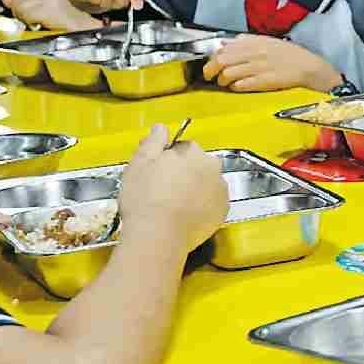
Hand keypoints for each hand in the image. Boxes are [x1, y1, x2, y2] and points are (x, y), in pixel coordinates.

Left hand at [1, 0, 99, 30]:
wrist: (94, 27)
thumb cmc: (81, 19)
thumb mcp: (61, 4)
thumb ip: (37, 0)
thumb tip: (11, 2)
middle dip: (16, 7)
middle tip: (24, 16)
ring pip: (20, 4)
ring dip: (22, 16)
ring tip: (33, 22)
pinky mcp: (49, 10)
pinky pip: (26, 14)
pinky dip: (28, 21)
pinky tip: (38, 25)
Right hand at [115, 125, 223, 255]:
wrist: (158, 235)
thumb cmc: (145, 199)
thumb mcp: (140, 163)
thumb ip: (153, 142)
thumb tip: (161, 128)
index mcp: (193, 153)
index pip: (183, 148)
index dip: (168, 159)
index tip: (157, 171)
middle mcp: (212, 169)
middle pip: (198, 164)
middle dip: (184, 172)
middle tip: (163, 188)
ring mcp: (220, 191)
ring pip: (206, 184)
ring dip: (195, 189)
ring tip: (172, 203)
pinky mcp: (223, 212)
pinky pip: (212, 203)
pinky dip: (202, 206)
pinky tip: (185, 213)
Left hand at [201, 35, 339, 92]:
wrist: (310, 67)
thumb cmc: (290, 56)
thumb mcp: (268, 42)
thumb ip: (246, 41)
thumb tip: (225, 43)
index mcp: (254, 42)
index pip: (223, 48)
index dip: (212, 58)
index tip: (211, 64)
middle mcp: (254, 53)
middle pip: (221, 60)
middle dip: (211, 70)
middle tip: (211, 76)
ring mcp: (259, 67)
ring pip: (228, 73)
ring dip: (223, 80)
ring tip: (226, 83)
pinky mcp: (265, 81)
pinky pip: (242, 85)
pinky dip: (236, 87)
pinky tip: (238, 87)